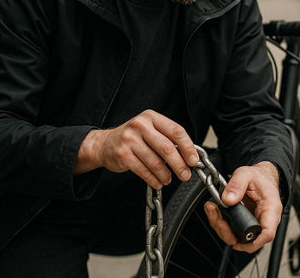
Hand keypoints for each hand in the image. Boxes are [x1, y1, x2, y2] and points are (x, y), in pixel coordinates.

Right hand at [74, 110, 198, 188]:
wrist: (105, 143)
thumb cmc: (134, 137)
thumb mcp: (150, 129)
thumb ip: (168, 138)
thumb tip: (190, 155)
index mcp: (151, 117)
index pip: (176, 131)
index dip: (188, 147)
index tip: (194, 160)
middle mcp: (141, 125)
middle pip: (167, 148)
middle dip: (179, 164)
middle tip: (185, 174)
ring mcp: (130, 140)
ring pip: (155, 162)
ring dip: (165, 175)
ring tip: (168, 179)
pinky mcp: (123, 154)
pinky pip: (143, 171)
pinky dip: (153, 179)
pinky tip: (158, 182)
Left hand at [204, 161, 282, 252]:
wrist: (260, 178)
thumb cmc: (258, 178)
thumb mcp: (246, 174)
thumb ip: (237, 184)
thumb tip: (227, 200)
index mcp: (270, 208)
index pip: (267, 233)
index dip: (252, 242)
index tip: (236, 240)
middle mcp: (263, 220)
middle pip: (248, 239)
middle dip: (228, 232)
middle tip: (217, 217)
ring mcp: (252, 224)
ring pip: (237, 237)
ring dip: (221, 228)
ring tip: (213, 210)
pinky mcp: (243, 223)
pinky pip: (231, 231)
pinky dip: (220, 223)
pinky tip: (215, 211)